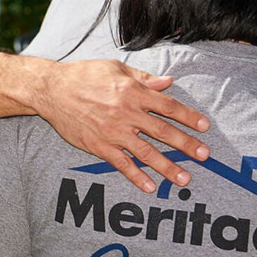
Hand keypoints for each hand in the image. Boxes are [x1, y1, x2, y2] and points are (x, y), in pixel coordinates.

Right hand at [36, 59, 209, 191]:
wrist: (52, 90)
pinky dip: (137, 176)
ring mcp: (113, 132)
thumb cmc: (84, 75)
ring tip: (184, 178)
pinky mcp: (99, 146)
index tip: (204, 127)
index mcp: (133, 92)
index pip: (168, 106)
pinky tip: (151, 187)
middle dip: (186, 145)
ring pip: (146, 152)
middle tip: (204, 156)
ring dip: (167, 167)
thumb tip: (168, 82)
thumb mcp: (116, 68)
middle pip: (163, 131)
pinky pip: (122, 164)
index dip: (188, 117)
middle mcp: (126, 113)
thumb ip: (143, 78)